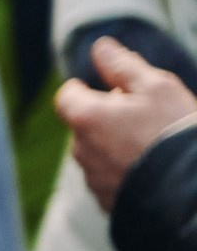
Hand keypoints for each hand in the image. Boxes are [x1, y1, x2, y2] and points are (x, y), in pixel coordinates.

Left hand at [55, 37, 196, 211]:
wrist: (191, 192)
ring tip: (154, 144)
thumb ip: (123, 66)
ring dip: (116, 144)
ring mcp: (93, 180)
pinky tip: (154, 168)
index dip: (86, 89)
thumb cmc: (175, 131)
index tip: (111, 89)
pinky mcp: (107, 202)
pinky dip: (126, 170)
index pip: (67, 96)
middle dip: (107, 117)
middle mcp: (80, 151)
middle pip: (85, 125)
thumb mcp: (157, 87)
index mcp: (85, 118)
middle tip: (147, 116)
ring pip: (97, 153)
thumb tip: (101, 47)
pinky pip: (110, 179)